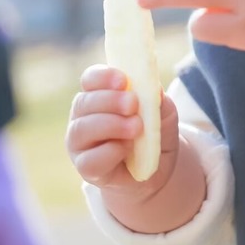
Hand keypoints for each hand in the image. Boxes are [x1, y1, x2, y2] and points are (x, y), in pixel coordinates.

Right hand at [65, 65, 178, 199]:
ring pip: (82, 129)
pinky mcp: (86, 168)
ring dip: (111, 124)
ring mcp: (81, 144)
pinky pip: (90, 159)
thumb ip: (157, 100)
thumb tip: (155, 91)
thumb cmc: (153, 132)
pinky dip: (110, 152)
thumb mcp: (163, 112)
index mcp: (99, 96)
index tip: (123, 80)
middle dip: (110, 100)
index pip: (91, 80)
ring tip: (136, 127)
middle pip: (83, 102)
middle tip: (133, 104)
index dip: (103, 77)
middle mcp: (83, 117)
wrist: (157, 166)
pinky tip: (126, 150)